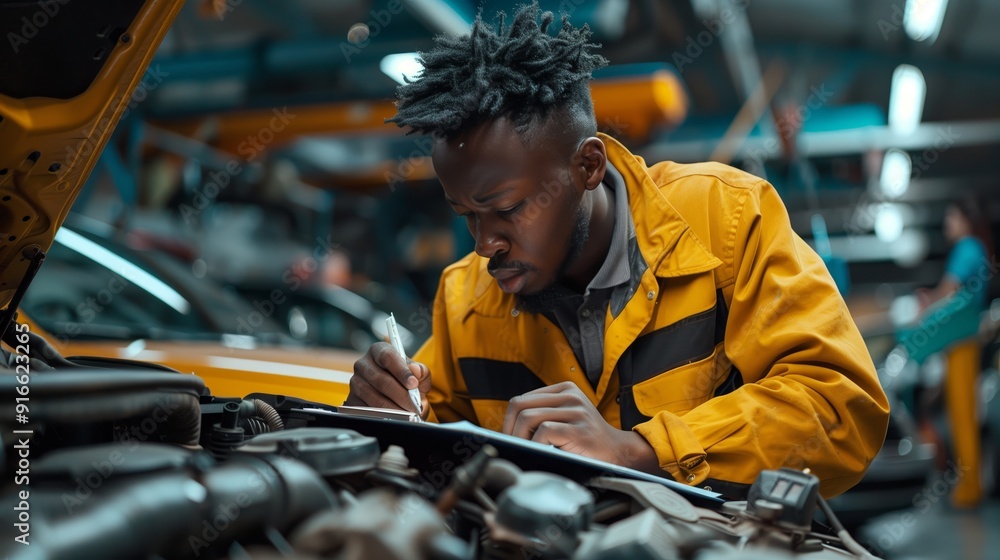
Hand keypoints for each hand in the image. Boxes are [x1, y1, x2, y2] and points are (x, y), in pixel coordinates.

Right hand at [344, 342, 430, 415]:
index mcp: (378, 350)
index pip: (387, 357)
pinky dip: (383, 416)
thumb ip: (420, 371)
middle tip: (414, 405)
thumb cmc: (405, 379)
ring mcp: (355, 382)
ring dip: (394, 408)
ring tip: (408, 414)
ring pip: (375, 398)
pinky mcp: (352, 400)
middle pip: (381, 380)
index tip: (413, 384)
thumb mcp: (417, 372)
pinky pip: (367, 410)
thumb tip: (416, 371)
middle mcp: (363, 364)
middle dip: (401, 396)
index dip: (401, 371)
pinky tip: (395, 417)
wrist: (394, 394)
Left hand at [502, 381, 660, 472]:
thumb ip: (543, 415)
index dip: (508, 420)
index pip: (521, 399)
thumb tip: (507, 429)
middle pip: (520, 405)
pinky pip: (543, 432)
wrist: (619, 453)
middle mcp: (570, 395)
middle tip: (512, 446)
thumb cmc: (587, 440)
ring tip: (523, 451)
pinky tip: (539, 453)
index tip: (508, 438)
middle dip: (509, 429)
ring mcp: (576, 411)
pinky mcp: (578, 429)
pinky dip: (535, 445)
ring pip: (528, 417)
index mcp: (565, 389)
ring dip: (519, 438)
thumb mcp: (566, 418)